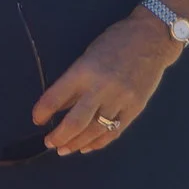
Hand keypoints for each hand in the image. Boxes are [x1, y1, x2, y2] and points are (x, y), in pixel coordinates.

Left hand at [31, 13, 174, 155]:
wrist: (151, 39)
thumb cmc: (115, 42)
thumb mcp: (88, 56)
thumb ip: (75, 83)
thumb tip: (58, 107)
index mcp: (84, 70)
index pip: (56, 97)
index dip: (43, 111)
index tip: (37, 120)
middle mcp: (101, 88)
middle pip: (75, 122)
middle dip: (59, 136)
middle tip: (49, 142)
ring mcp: (120, 100)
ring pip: (95, 131)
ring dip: (77, 144)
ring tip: (64, 149)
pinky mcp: (135, 109)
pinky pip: (114, 132)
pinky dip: (99, 142)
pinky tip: (87, 147)